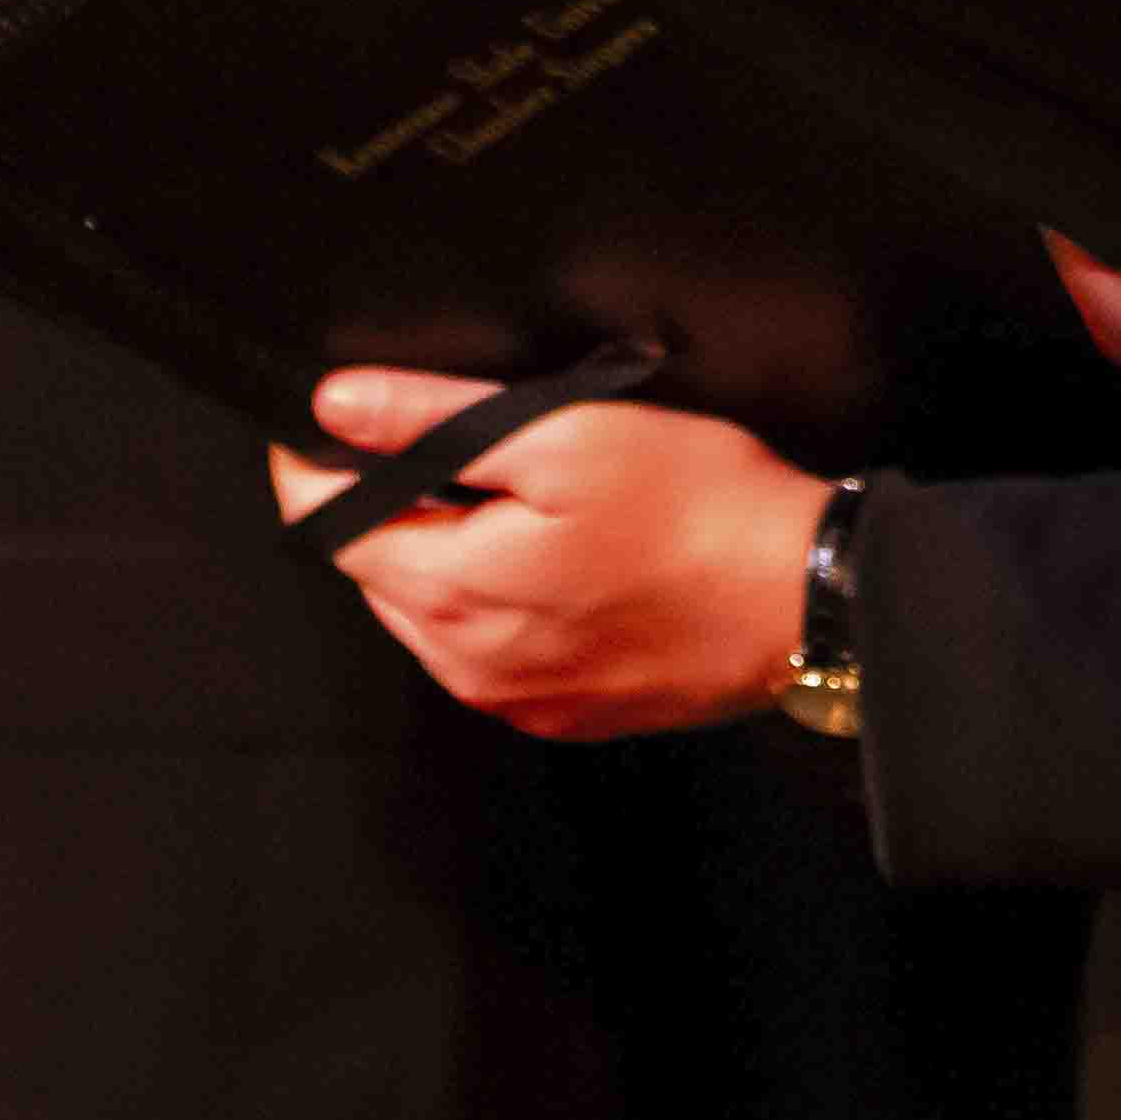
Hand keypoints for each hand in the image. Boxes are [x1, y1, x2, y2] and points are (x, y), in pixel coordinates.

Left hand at [283, 368, 828, 736]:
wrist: (805, 596)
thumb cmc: (699, 504)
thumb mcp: (564, 431)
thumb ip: (434, 420)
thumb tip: (335, 406)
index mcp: (451, 592)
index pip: (322, 526)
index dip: (315, 462)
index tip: (339, 417)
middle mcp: (464, 665)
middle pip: (375, 570)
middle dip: (389, 505)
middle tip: (455, 441)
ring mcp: (513, 698)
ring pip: (429, 612)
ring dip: (443, 553)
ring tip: (521, 496)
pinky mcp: (560, 714)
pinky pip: (486, 651)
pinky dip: (495, 600)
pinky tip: (559, 557)